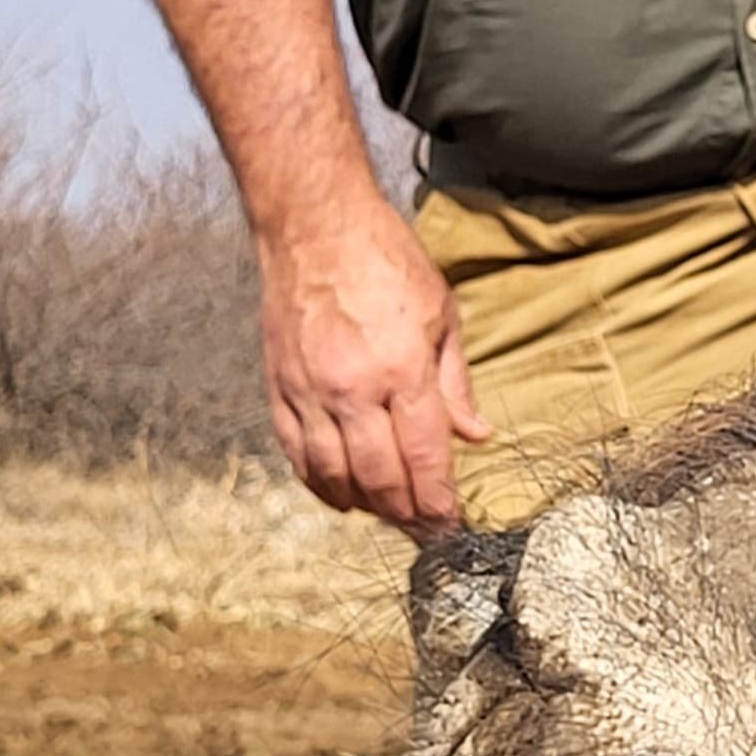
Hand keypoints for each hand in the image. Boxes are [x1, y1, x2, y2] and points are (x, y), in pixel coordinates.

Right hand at [256, 189, 490, 530]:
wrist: (315, 225)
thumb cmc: (383, 259)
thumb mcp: (440, 314)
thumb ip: (455, 383)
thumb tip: (476, 436)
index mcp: (401, 370)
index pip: (424, 456)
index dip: (439, 500)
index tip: (450, 523)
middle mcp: (352, 389)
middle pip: (380, 477)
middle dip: (407, 513)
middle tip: (425, 531)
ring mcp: (309, 392)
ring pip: (333, 476)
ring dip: (363, 505)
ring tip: (387, 514)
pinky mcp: (279, 388)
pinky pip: (296, 453)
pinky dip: (318, 482)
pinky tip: (338, 493)